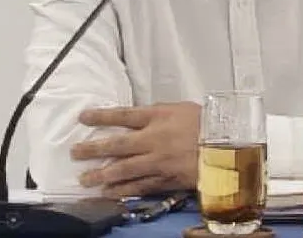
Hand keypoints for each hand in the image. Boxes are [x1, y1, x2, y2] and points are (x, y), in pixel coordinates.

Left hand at [70, 102, 200, 197]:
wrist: (227, 147)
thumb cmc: (207, 123)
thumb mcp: (180, 109)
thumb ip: (157, 113)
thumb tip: (137, 117)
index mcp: (158, 117)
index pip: (123, 115)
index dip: (101, 116)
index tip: (82, 118)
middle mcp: (153, 139)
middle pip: (117, 144)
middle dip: (93, 149)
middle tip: (75, 152)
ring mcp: (158, 161)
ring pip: (124, 169)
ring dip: (102, 175)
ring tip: (85, 179)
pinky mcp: (165, 179)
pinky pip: (140, 186)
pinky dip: (123, 190)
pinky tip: (109, 193)